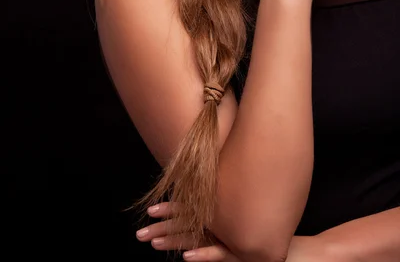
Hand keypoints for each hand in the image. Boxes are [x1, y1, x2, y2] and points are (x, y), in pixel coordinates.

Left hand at [136, 202, 332, 261]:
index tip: (151, 211)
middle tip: (140, 233)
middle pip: (191, 225)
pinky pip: (224, 255)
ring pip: (201, 239)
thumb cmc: (277, 234)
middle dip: (164, 228)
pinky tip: (189, 258)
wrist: (308, 251)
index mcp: (228, 217)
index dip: (172, 211)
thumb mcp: (249, 225)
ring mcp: (238, 240)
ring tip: (153, 243)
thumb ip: (231, 218)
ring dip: (175, 241)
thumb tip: (209, 218)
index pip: (194, 211)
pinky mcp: (248, 255)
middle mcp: (230, 225)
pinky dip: (206, 256)